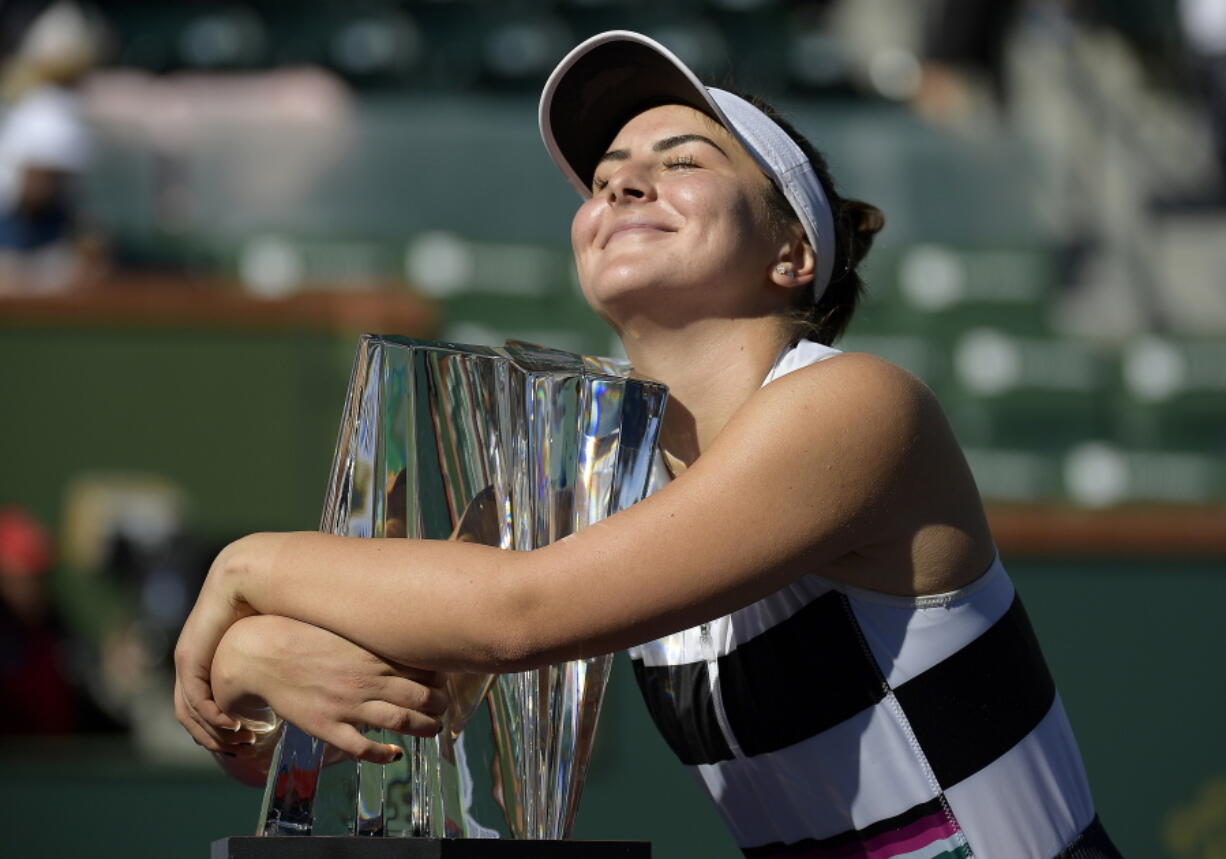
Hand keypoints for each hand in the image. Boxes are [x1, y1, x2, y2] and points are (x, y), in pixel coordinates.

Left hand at [173, 536, 265, 750]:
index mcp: (212, 655)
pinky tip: (233, 724)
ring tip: (241, 741)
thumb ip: (277, 659)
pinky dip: (211, 718)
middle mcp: (195, 659)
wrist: (255, 573)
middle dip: (217, 737)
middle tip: (244, 747)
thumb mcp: (273, 639)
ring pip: (189, 713)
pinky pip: (194, 699)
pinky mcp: (189, 658)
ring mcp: (188, 659)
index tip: (252, 737)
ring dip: (213, 733)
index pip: (206, 701)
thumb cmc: (275, 600)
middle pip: (192, 714)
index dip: (225, 725)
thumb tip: (303, 676)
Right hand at [206, 614, 448, 763]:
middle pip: (420, 696)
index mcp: (371, 654)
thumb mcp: (344, 630)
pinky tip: (395, 754)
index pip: (422, 667)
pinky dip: (385, 754)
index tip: (445, 679)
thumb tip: (397, 631)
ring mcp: (347, 705)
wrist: (261, 654)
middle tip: (445, 706)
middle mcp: (366, 680)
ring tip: (434, 729)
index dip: (439, 676)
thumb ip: (371, 638)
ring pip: (401, 721)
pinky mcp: (327, 726)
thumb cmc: (301, 636)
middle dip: (439, 704)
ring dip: (424, 727)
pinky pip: (363, 747)